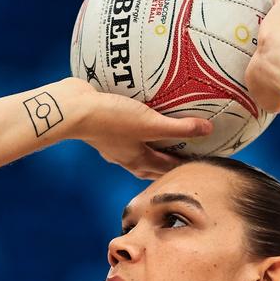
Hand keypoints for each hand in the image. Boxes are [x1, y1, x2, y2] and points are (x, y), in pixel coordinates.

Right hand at [63, 78, 212, 179]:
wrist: (71, 110)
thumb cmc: (110, 120)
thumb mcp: (150, 123)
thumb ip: (179, 128)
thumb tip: (208, 130)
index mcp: (139, 161)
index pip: (168, 170)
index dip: (186, 168)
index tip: (202, 164)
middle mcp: (126, 157)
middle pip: (153, 165)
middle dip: (170, 163)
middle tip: (187, 156)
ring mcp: (113, 144)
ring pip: (138, 150)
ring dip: (153, 147)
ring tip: (165, 138)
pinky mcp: (103, 129)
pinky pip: (125, 132)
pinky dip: (136, 129)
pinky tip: (137, 114)